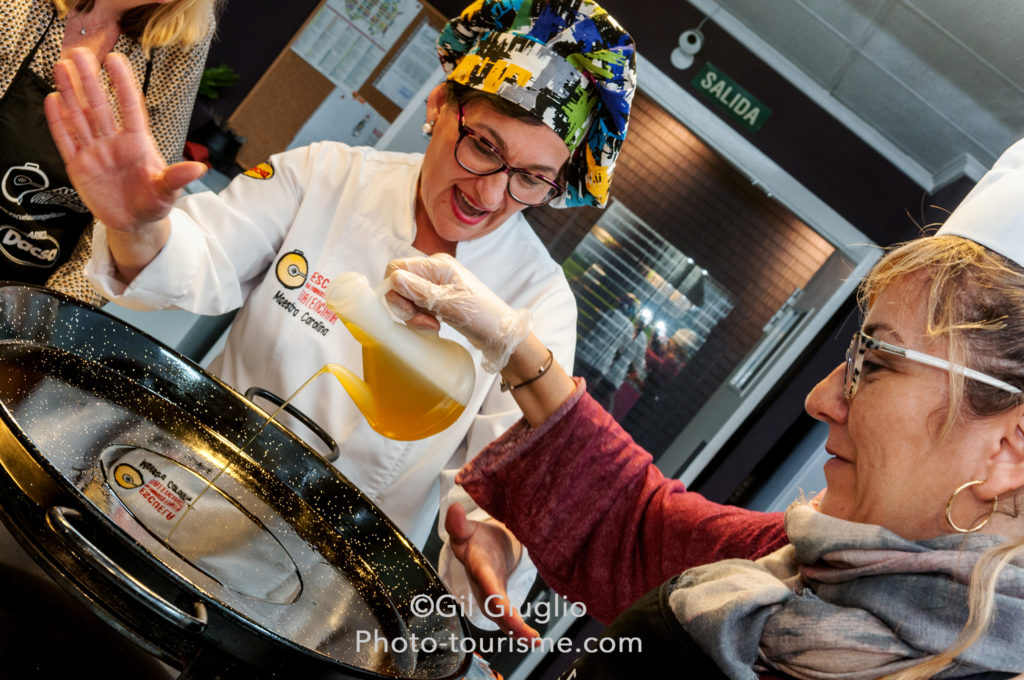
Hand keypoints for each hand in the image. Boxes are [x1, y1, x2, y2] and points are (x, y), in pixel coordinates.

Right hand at [44, 49, 205, 278]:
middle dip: (89, 80)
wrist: (135, 223)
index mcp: (138, 142)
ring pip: (80, 117)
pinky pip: (66, 140)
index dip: (122, 84)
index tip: (115, 60)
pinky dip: (58, 121)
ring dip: (70, 93)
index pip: (129, 107)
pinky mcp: (78, 166)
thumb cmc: (154, 202)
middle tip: (79, 53)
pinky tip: (52, 100)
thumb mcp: (167, 192)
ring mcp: (95, 152)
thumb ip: (177, 178)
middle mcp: (114, 141)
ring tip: (61, 66)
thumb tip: (199, 169)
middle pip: (99, 105)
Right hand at [385, 253, 531, 372]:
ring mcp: (436, 285)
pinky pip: (418, 307)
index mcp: (437, 264)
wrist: (501, 333)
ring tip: (433, 326)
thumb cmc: (481, 316)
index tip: (407, 310)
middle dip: (406, 307)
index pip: (397, 267)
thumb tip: (394, 278)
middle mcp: (434, 271)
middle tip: (424, 322)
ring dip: (415, 316)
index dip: (394, 289)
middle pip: (400, 284)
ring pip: (407, 298)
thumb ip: (419, 291)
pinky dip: (421, 319)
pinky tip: (435, 326)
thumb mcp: (448, 304)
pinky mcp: (438, 299)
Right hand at [445, 503, 538, 639]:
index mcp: (477, 566)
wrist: (480, 549)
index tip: (502, 605)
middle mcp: (483, 586)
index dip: (492, 593)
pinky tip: (535, 640)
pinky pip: (509, 620)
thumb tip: (453, 508)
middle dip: (506, 619)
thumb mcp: (466, 530)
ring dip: (516, 630)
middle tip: (522, 629)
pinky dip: (520, 632)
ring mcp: (491, 597)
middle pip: (493, 606)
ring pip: (502, 618)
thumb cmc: (475, 539)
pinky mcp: (500, 603)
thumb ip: (459, 523)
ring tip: (533, 640)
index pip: (485, 580)